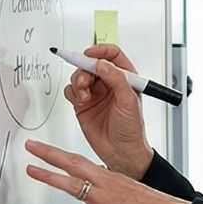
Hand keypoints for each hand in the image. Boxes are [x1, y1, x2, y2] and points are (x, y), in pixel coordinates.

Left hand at [24, 139, 189, 203]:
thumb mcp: (133, 191)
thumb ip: (114, 188)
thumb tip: (103, 186)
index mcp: (112, 177)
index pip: (81, 161)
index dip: (60, 154)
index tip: (44, 147)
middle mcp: (107, 184)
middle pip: (73, 163)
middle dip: (49, 154)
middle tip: (30, 146)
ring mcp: (106, 200)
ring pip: (73, 185)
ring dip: (50, 178)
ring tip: (32, 171)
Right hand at [62, 43, 153, 179]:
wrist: (121, 152)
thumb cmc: (131, 129)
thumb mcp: (129, 101)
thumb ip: (116, 79)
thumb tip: (102, 63)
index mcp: (125, 78)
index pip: (112, 55)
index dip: (100, 50)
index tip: (90, 54)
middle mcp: (109, 83)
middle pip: (91, 64)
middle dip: (85, 69)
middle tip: (85, 81)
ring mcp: (95, 93)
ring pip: (79, 76)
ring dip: (78, 82)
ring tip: (84, 96)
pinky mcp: (83, 104)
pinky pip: (71, 90)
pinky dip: (72, 93)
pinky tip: (81, 102)